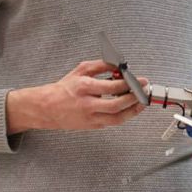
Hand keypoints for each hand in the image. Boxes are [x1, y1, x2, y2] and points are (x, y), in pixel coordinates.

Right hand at [6, 60, 147, 133]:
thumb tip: (120, 65)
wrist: (47, 108)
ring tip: (142, 102)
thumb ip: (101, 65)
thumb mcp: (81, 70)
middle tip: (144, 91)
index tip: (140, 80)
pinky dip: (124, 116)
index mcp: (84, 87)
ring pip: (117, 118)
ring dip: (133, 111)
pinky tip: (130, 108)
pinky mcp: (92, 126)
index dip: (129, 83)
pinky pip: (112, 123)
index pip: (112, 87)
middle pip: (116, 105)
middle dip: (134, 98)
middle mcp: (87, 104)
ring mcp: (89, 118)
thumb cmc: (65, 88)